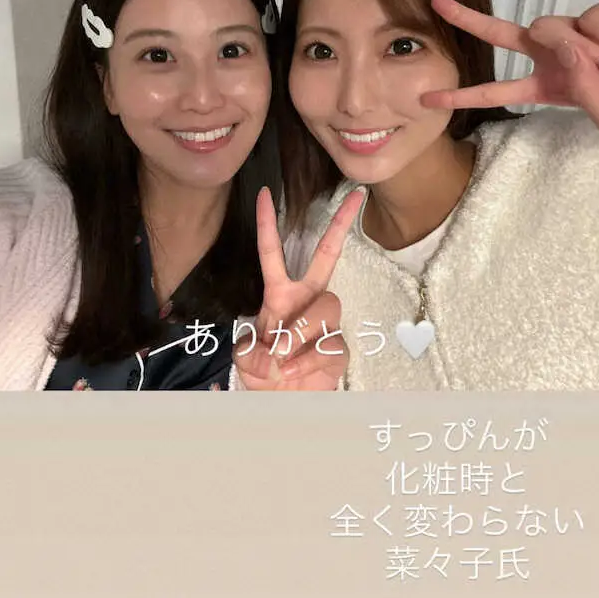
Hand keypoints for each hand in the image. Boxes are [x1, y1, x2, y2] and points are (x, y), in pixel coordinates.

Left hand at [234, 186, 363, 390]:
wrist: (282, 404)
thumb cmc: (264, 373)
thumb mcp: (245, 359)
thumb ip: (252, 351)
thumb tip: (275, 352)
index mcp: (279, 294)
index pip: (271, 253)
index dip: (267, 224)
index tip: (264, 193)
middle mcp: (307, 300)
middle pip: (328, 257)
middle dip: (340, 225)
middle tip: (353, 199)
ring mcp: (327, 323)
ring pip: (326, 307)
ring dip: (300, 331)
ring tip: (281, 357)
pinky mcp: (339, 348)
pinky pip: (330, 345)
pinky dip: (306, 362)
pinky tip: (294, 373)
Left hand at [420, 0, 598, 137]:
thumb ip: (588, 94)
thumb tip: (565, 47)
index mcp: (550, 85)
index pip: (498, 90)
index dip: (463, 94)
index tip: (427, 97)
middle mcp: (555, 53)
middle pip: (502, 34)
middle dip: (467, 19)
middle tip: (435, 4)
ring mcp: (578, 29)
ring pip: (551, 28)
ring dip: (580, 51)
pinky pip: (596, 19)